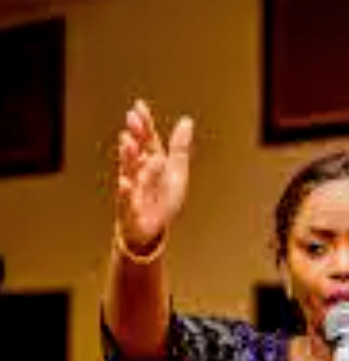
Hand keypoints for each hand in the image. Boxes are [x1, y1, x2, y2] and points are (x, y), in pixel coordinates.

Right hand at [116, 99, 193, 249]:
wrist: (151, 230)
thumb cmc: (163, 200)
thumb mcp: (176, 173)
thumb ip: (179, 148)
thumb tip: (186, 121)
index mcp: (152, 162)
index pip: (148, 141)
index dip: (145, 125)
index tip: (139, 107)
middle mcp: (140, 173)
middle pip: (137, 152)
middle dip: (135, 137)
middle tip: (132, 121)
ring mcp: (133, 190)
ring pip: (130, 173)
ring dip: (129, 158)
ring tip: (129, 143)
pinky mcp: (130, 211)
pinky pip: (126, 202)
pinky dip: (126, 193)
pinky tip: (125, 183)